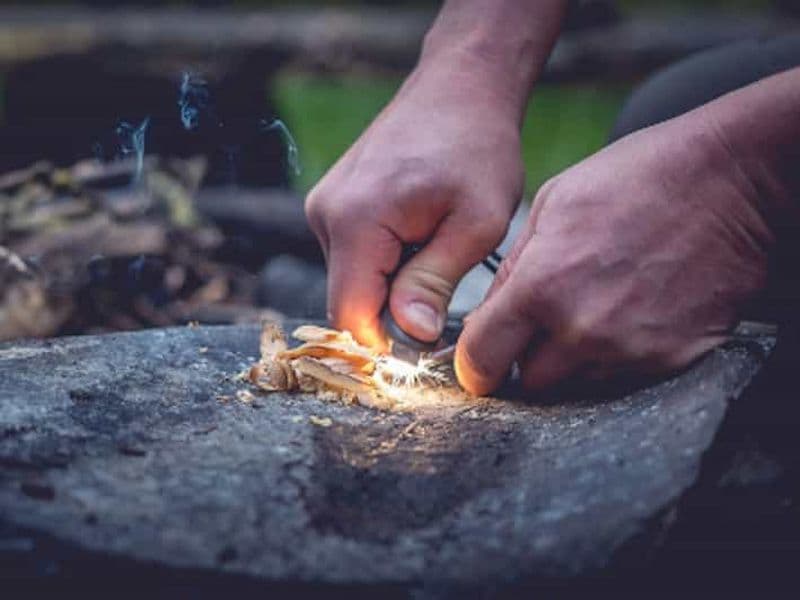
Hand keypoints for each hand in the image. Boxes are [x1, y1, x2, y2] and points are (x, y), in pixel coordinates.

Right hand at [305, 58, 523, 348]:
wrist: (459, 88)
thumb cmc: (477, 148)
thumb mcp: (475, 224)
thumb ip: (434, 282)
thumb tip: (409, 336)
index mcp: (356, 221)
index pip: (350, 316)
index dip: (385, 347)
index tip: (428, 349)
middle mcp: (325, 214)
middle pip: (349, 301)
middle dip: (393, 316)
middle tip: (445, 300)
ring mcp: (324, 207)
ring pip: (352, 282)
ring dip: (391, 288)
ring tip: (437, 255)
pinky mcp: (333, 204)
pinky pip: (352, 257)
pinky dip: (385, 265)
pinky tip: (420, 240)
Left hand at [455, 108, 773, 394]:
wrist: (730, 182)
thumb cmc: (636, 180)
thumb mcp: (551, 205)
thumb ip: (512, 269)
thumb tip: (486, 317)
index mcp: (542, 287)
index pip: (483, 360)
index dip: (475, 365)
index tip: (481, 362)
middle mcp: (582, 330)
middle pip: (531, 381)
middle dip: (528, 358)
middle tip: (545, 322)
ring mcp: (630, 351)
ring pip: (576, 383)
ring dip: (573, 359)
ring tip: (596, 306)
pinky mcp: (671, 360)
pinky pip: (622, 378)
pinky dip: (615, 356)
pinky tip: (628, 312)